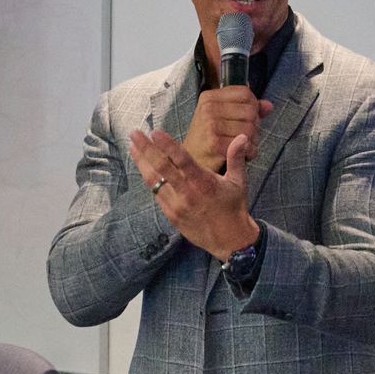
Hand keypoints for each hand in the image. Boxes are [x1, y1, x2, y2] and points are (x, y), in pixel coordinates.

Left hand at [130, 128, 259, 260]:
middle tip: (135, 133)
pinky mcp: (171, 215)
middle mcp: (187, 193)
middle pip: (162, 167)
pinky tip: (142, 167)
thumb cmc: (234, 208)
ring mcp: (176, 205)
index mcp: (204, 183)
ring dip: (141, 162)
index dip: (167, 145)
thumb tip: (242, 136)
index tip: (155, 132)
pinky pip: (156, 194)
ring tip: (132, 146)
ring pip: (154, 181)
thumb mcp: (238, 182)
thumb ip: (236, 157)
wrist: (229, 240)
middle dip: (146, 149)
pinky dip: (148, 179)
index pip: (182, 160)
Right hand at [183, 86, 273, 171]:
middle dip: (254, 126)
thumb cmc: (209, 140)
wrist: (191, 163)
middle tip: (243, 137)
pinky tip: (240, 155)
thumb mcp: (224, 118)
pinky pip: (247, 145)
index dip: (253, 107)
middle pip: (251, 111)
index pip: (246, 93)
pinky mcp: (214, 142)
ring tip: (241, 146)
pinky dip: (249, 153)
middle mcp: (208, 108)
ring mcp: (210, 124)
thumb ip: (248, 109)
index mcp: (209, 97)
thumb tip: (268, 105)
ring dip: (252, 141)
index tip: (246, 119)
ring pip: (251, 128)